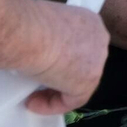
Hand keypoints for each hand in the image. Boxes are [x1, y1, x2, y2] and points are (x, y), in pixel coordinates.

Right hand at [22, 2, 108, 116]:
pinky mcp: (87, 83)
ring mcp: (97, 61)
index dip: (62, 59)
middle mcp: (99, 39)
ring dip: (54, 91)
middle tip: (37, 81)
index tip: (42, 63)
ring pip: (77, 83)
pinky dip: (51, 104)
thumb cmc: (27, 23)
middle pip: (82, 64)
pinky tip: (32, 103)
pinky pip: (71, 100)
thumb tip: (35, 46)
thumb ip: (47, 35)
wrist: (27, 33)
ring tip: (32, 94)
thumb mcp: (41, 24)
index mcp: (89, 21)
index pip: (80, 45)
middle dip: (60, 75)